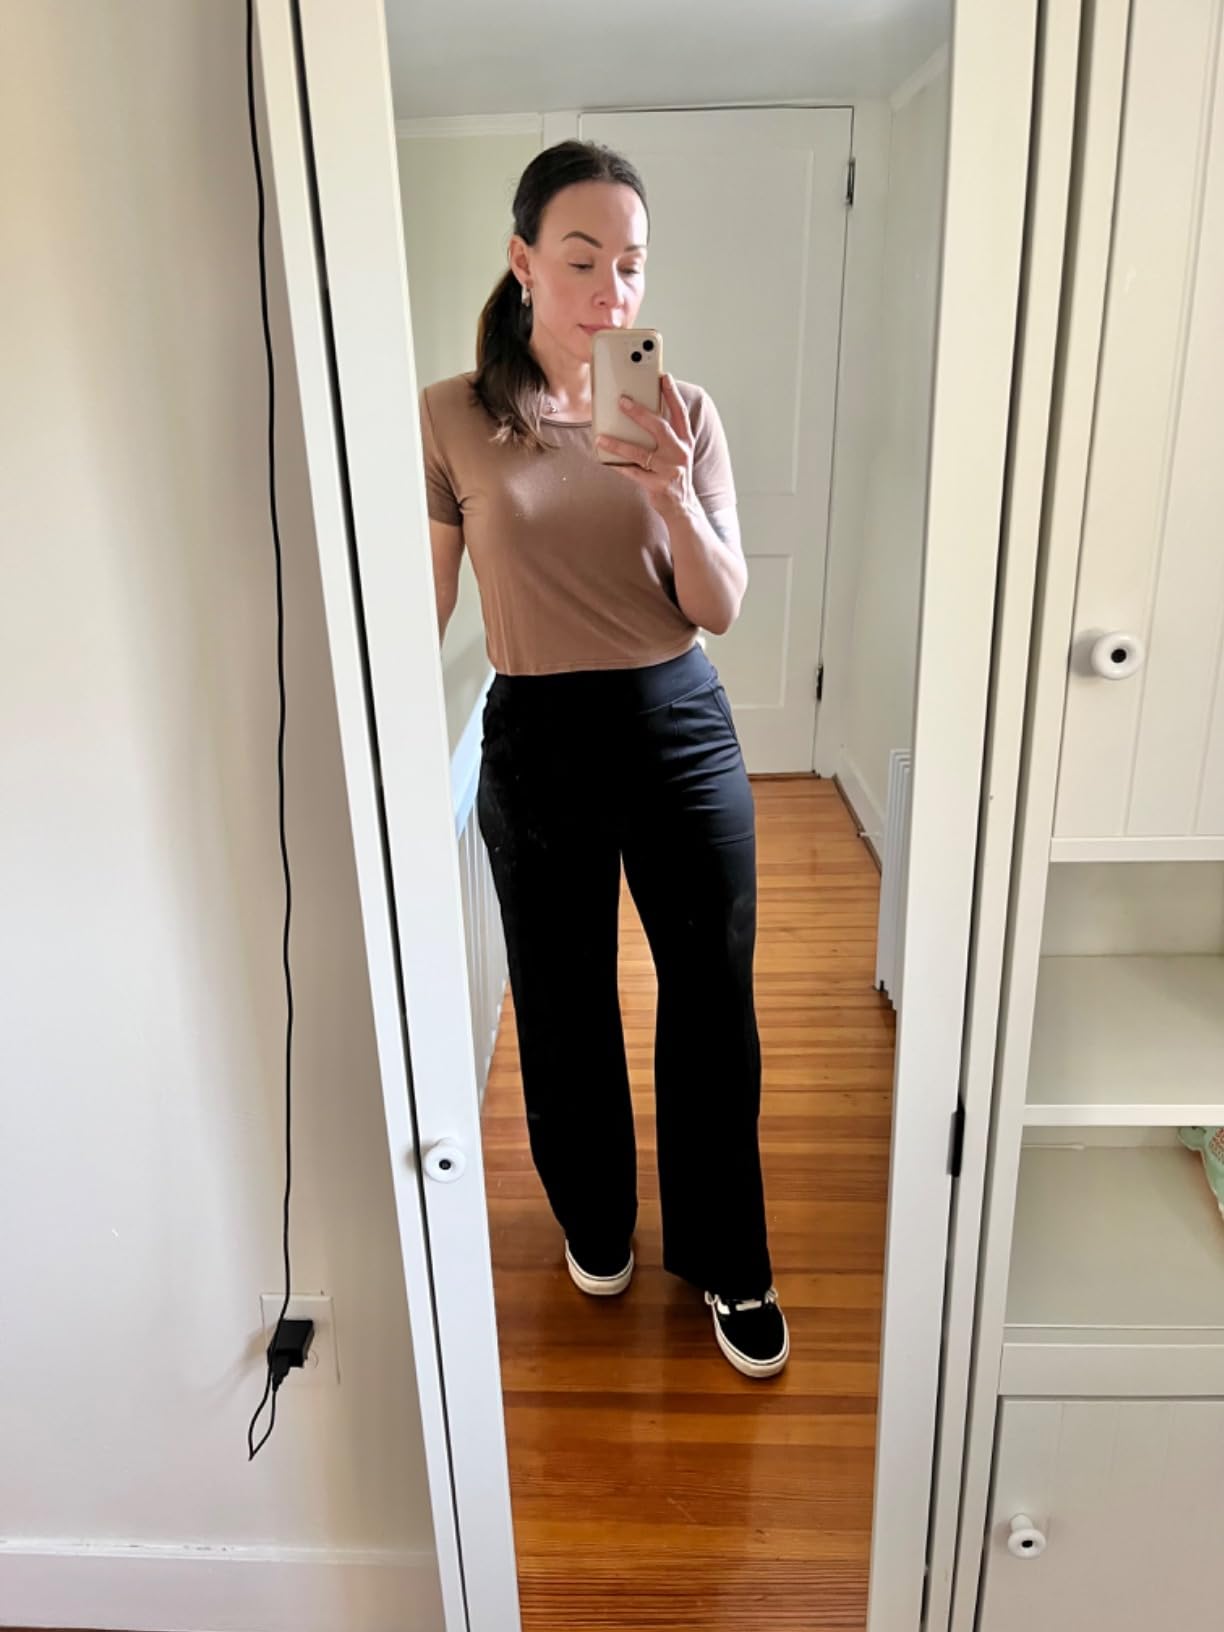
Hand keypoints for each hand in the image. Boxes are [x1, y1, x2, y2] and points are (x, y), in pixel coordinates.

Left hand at [596, 373, 695, 514]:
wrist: (683, 507)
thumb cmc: (674, 474)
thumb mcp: (676, 452)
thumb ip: (665, 434)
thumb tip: (640, 413)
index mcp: (686, 441)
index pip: (680, 413)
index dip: (672, 394)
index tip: (663, 376)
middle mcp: (680, 453)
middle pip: (659, 427)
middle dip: (640, 412)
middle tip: (622, 401)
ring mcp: (669, 470)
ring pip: (640, 453)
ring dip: (618, 444)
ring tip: (602, 437)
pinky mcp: (657, 485)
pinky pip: (633, 473)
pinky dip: (618, 465)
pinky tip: (605, 459)